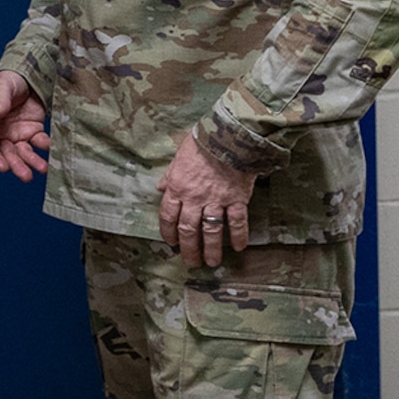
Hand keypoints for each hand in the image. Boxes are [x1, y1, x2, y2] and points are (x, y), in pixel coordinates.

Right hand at [0, 71, 50, 181]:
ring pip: (24, 153)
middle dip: (16, 166)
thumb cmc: (8, 81)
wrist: (27, 76)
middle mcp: (3, 133)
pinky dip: (45, 147)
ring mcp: (19, 134)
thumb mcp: (2, 86)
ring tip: (43, 168)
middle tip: (27, 176)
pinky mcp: (34, 131)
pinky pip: (39, 143)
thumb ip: (0, 99)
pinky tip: (51, 147)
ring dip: (32, 162)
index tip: (3, 167)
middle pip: (7, 154)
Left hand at [157, 132, 255, 267]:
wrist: (228, 136)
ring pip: (211, 230)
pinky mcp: (237, 199)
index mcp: (177, 187)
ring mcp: (216, 200)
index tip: (171, 243)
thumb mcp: (178, 157)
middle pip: (188, 229)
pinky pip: (237, 222)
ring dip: (211, 249)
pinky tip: (238, 247)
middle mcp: (194, 197)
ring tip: (212, 262)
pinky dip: (238, 236)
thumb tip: (159, 187)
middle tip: (191, 262)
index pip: (168, 216)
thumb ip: (169, 176)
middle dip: (189, 248)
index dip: (168, 232)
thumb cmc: (201, 144)